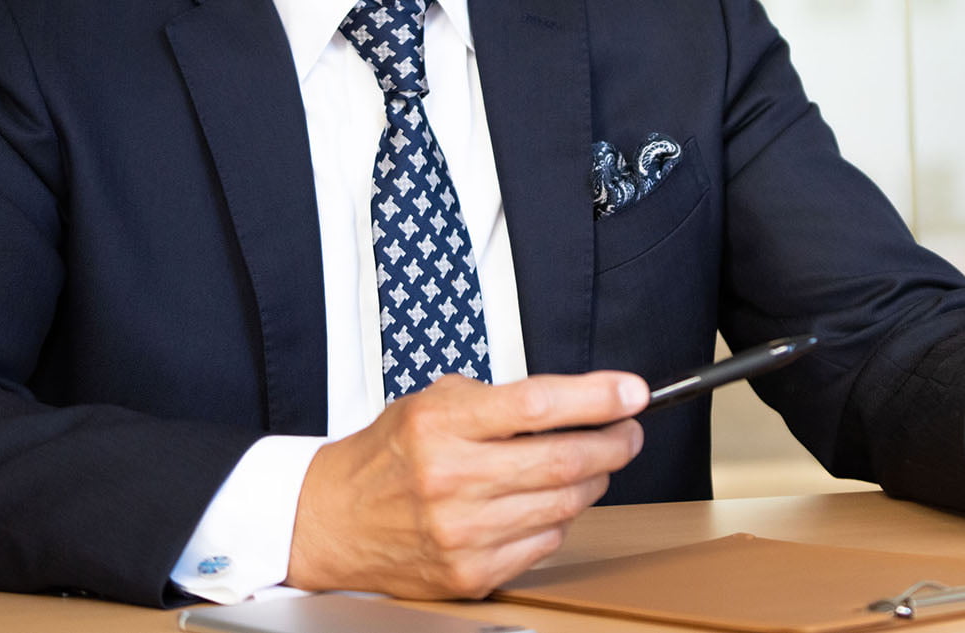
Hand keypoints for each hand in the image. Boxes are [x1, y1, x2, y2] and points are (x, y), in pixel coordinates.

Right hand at [284, 372, 647, 596]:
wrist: (331, 522)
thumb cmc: (386, 459)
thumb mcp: (430, 404)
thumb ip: (498, 400)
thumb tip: (580, 400)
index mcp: (441, 425)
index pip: (539, 404)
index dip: (598, 397)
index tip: (632, 392)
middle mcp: (451, 479)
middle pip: (564, 460)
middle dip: (614, 443)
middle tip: (627, 432)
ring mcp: (462, 532)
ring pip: (564, 505)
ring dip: (592, 482)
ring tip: (591, 465)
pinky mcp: (469, 572)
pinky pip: (545, 544)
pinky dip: (558, 520)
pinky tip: (546, 504)